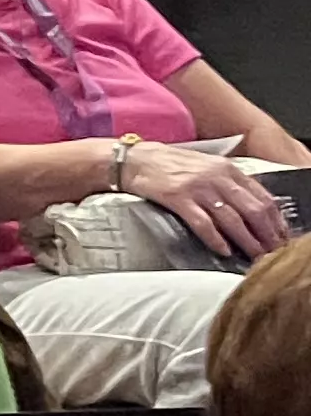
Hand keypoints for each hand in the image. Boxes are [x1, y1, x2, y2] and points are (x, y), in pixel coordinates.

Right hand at [123, 142, 290, 260]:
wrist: (135, 159)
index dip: (276, 222)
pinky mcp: (178, 198)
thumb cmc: (171, 165)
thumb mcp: (207, 167)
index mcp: (227, 169)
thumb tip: (254, 211)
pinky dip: (216, 239)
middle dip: (267, 235)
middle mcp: (216, 177)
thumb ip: (230, 184)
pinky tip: (223, 250)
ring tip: (254, 256)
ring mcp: (197, 187)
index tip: (280, 238)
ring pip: (232, 219)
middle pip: (253, 211)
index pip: (263, 198)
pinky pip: (203, 223)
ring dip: (247, 241)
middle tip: (272, 253)